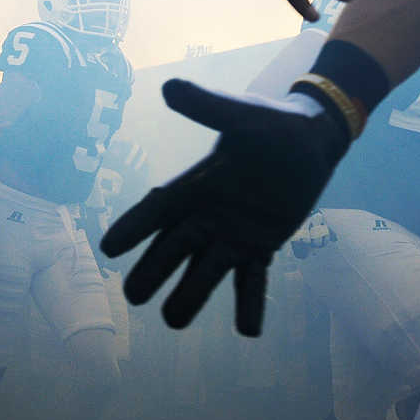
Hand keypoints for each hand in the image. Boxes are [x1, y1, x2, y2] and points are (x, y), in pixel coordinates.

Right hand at [100, 79, 349, 335]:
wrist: (311, 139)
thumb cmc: (272, 123)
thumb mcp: (242, 114)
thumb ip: (208, 105)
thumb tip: (169, 86)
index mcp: (197, 184)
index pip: (157, 209)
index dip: (133, 227)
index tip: (108, 248)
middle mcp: (207, 213)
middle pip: (173, 248)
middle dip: (152, 272)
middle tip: (132, 297)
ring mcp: (232, 233)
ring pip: (205, 271)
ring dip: (189, 295)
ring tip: (172, 322)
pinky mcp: (261, 246)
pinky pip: (252, 280)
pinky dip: (249, 304)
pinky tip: (247, 332)